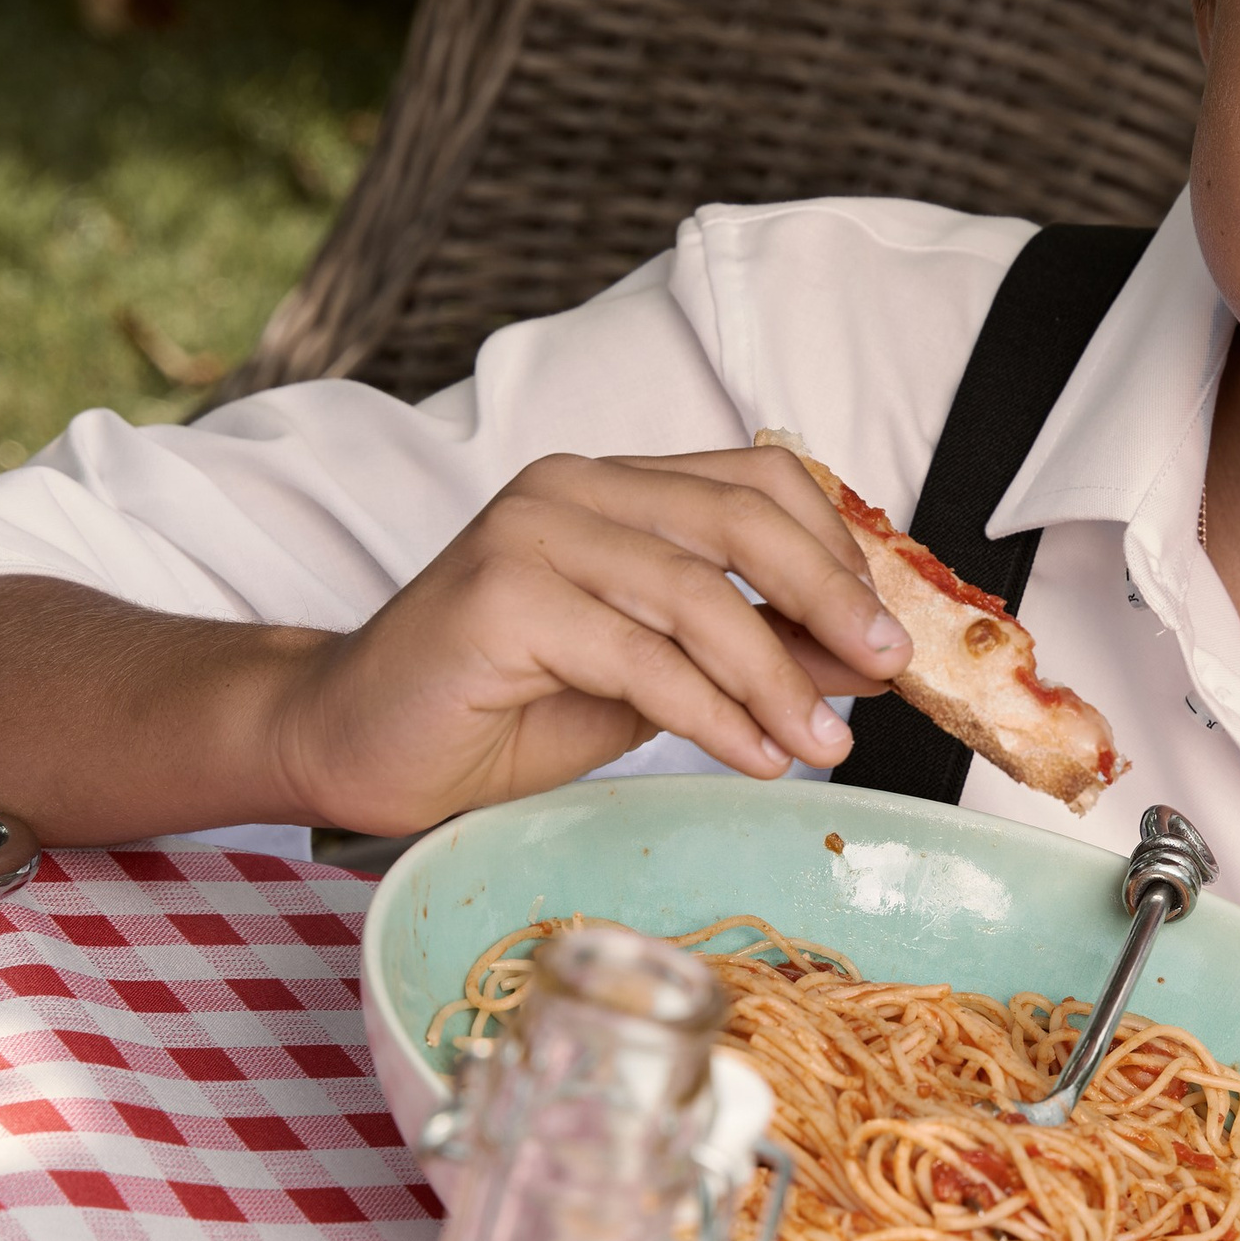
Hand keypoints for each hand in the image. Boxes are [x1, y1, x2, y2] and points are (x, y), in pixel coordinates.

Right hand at [271, 447, 911, 834]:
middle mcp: (573, 489)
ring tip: (823, 745)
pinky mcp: (499, 599)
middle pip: (742, 522)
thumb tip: (860, 656)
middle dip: (831, 598)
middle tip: (886, 671)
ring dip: (777, 677)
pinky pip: (640, 656)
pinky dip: (712, 712)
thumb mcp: (649, 680)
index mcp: (614, 487)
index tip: (888, 630)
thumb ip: (744, 652)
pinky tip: (754, 757)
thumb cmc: (497, 709)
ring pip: (697, 594)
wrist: (351, 742)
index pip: (758, 483)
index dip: (837, 550)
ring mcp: (530, 535)